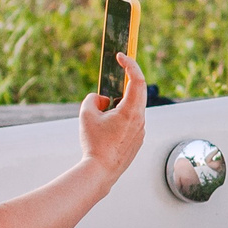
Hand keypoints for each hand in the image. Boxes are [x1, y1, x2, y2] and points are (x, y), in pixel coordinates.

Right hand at [80, 53, 150, 180]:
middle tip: (117, 70)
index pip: (137, 80)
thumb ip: (93, 100)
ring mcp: (141, 130)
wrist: (100, 172)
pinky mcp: (138, 140)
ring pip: (134, 108)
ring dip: (121, 101)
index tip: (121, 56)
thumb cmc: (94, 144)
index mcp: (131, 111)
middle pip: (138, 92)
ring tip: (104, 110)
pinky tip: (107, 126)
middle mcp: (141, 119)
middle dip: (126, 80)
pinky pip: (132, 121)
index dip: (130, 64)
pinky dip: (122, 116)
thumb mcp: (86, 115)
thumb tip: (103, 99)